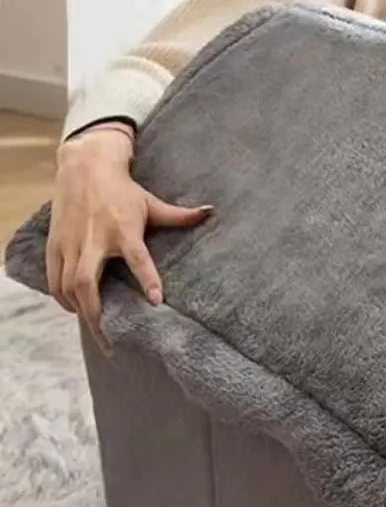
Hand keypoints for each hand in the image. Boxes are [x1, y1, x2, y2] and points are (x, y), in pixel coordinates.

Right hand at [47, 128, 211, 351]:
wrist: (84, 166)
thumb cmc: (123, 189)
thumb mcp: (152, 202)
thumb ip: (180, 215)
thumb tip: (211, 212)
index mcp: (123, 230)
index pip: (137, 258)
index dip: (147, 279)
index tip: (157, 302)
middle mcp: (94, 239)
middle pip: (86, 282)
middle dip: (96, 314)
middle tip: (111, 340)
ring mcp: (70, 243)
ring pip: (67, 286)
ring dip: (80, 311)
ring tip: (97, 331)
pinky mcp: (55, 244)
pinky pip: (53, 279)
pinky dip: (63, 298)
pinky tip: (76, 312)